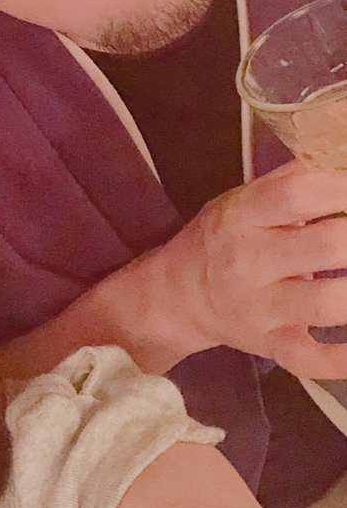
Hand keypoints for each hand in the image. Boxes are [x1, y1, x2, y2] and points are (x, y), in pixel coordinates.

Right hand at [156, 158, 346, 376]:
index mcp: (243, 216)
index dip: (342, 186)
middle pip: (323, 245)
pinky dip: (343, 360)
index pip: (297, 193)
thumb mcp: (246, 199)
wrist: (176, 295)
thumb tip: (342, 147)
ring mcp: (259, 307)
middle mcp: (248, 261)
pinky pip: (309, 358)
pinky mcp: (268, 343)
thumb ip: (296, 177)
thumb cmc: (223, 240)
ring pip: (325, 304)